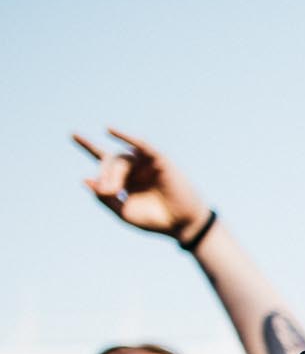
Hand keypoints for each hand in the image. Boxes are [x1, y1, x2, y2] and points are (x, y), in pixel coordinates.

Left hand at [72, 129, 209, 240]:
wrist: (181, 224)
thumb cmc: (154, 220)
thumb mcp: (123, 211)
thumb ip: (104, 197)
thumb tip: (85, 179)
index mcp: (126, 179)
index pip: (105, 159)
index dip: (88, 146)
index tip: (73, 134)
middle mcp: (135, 168)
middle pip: (110, 161)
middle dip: (105, 175)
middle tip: (109, 192)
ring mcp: (147, 163)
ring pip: (122, 158)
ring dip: (114, 173)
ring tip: (115, 189)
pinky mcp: (159, 160)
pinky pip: (141, 145)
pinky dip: (126, 136)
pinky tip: (109, 129)